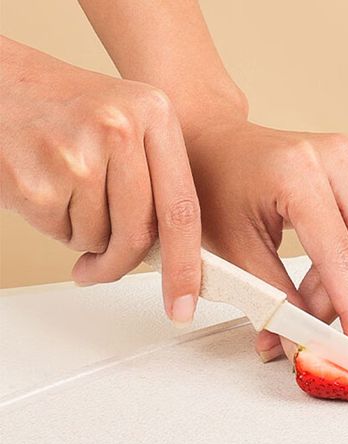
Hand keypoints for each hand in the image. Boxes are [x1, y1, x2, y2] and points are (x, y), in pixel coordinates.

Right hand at [0, 37, 200, 324]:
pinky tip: (44, 187)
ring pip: (99, 239)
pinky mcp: (37, 180)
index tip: (185, 304)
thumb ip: (157, 179)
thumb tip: (173, 255)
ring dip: (83, 234)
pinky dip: (53, 225)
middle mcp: (121, 129)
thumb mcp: (127, 123)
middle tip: (100, 269)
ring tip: (65, 190)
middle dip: (120, 263)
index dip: (186, 266)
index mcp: (155, 114)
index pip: (183, 208)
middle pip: (139, 234)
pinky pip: (61, 234)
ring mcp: (78, 155)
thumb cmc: (64, 109)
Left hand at [186, 121, 347, 359]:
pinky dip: (345, 275)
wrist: (209, 143)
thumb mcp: (233, 250)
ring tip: (311, 320)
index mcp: (297, 173)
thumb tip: (298, 346)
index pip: (341, 256)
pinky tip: (316, 295)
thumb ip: (271, 300)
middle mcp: (334, 160)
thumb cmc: (209, 185)